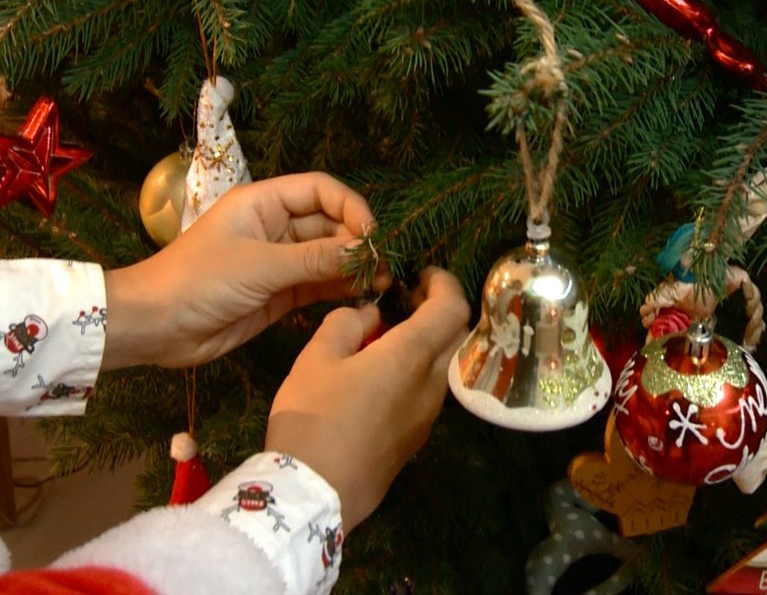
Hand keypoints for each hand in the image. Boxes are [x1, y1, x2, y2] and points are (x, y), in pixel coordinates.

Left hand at [102, 172, 388, 369]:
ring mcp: (276, 262)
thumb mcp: (260, 266)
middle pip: (328, 224)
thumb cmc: (198, 281)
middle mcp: (273, 228)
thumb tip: (364, 252)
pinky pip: (316, 286)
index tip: (371, 235)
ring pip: (326, 257)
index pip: (320, 190)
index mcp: (263, 203)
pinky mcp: (277, 295)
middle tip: (385, 266)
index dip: (351, 206)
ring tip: (383, 285)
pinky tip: (363, 298)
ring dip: (352, 269)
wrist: (154, 326)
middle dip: (356, 242)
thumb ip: (314, 259)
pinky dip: (338, 290)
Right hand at [266, 268, 469, 532]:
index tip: (422, 273)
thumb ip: (347, 323)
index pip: (453, 307)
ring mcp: (427, 416)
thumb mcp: (317, 357)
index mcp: (412, 356)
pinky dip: (414, 370)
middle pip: (454, 335)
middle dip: (436, 310)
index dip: (444, 283)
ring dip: (424, 343)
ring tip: (384, 335)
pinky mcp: (415, 438)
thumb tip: (370, 313)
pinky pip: (426, 391)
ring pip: (440, 365)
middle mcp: (432, 385)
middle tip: (404, 298)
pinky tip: (378, 374)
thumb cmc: (313, 418)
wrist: (315, 493)